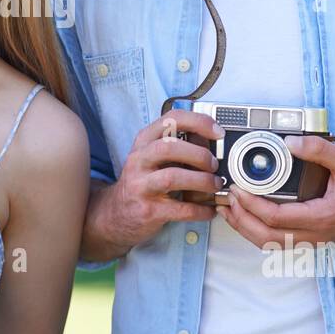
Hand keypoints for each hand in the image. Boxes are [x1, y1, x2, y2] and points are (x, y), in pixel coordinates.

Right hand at [94, 110, 227, 254]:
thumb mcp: (153, 157)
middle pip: (168, 147)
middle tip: (214, 165)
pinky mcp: (147, 210)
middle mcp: (139, 160)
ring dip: (201, 181)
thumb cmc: (142, 181)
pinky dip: (199, 209)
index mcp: (144, 141)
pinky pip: (179, 209)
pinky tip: (209, 209)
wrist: (116, 213)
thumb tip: (212, 143)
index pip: (171, 120)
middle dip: (198, 155)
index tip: (218, 132)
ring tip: (214, 185)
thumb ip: (178, 146)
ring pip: (171, 177)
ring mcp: (140, 186)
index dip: (198, 122)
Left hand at [217, 134, 334, 248]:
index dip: (250, 204)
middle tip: (225, 200)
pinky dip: (260, 233)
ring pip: (271, 245)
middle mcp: (316, 235)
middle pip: (266, 238)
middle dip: (240, 221)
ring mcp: (316, 240)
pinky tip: (251, 218)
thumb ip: (319, 149)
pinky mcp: (316, 238)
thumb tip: (290, 141)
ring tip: (230, 211)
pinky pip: (281, 242)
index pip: (274, 217)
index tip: (236, 187)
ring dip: (247, 230)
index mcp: (322, 218)